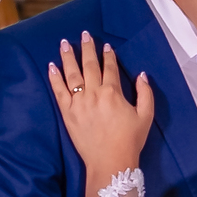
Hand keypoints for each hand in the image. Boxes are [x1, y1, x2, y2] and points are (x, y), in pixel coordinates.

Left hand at [49, 32, 153, 196]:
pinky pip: (59, 91)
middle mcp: (94, 93)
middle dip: (88, 48)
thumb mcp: (146, 116)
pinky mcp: (67, 113)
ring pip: (72, 74)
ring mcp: (78, 103)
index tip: (106, 45)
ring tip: (65, 43)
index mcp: (113, 92)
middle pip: (90, 65)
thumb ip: (145, 93)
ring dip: (68, 57)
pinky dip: (55, 78)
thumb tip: (142, 74)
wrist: (110, 162)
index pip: (110, 68)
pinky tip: (51, 66)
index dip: (108, 55)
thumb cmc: (130, 140)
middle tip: (84, 34)